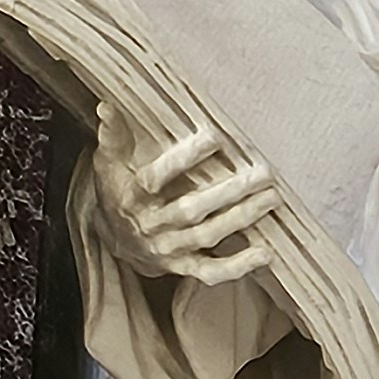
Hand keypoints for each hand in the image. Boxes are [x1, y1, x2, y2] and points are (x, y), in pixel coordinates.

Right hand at [92, 111, 285, 285]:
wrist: (114, 239)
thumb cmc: (119, 190)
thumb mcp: (109, 163)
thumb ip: (112, 136)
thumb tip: (107, 106)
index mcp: (133, 196)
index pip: (156, 178)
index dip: (184, 159)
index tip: (214, 138)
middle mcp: (151, 225)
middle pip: (190, 210)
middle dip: (228, 192)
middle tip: (263, 173)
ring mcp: (169, 249)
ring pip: (206, 235)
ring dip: (241, 219)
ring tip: (271, 198)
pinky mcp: (183, 267)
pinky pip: (210, 272)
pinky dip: (237, 267)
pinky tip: (266, 252)